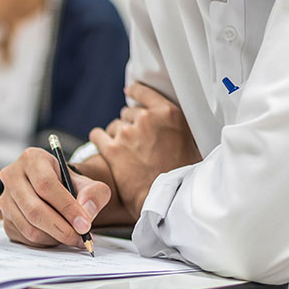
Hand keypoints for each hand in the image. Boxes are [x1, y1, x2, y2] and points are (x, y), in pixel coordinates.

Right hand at [0, 148, 111, 247]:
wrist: (55, 190)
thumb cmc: (69, 184)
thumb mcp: (88, 183)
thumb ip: (94, 194)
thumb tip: (86, 213)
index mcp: (32, 159)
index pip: (45, 185)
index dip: (66, 207)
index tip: (84, 224)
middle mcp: (12, 177)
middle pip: (34, 209)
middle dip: (62, 229)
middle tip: (81, 237)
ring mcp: (5, 200)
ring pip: (29, 227)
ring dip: (55, 238)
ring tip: (73, 237)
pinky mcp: (5, 220)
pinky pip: (26, 238)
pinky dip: (46, 242)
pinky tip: (58, 236)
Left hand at [90, 83, 202, 218]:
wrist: (169, 197)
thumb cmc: (183, 174)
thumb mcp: (190, 141)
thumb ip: (175, 126)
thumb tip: (167, 124)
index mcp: (169, 114)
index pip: (144, 93)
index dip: (134, 92)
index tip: (129, 91)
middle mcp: (147, 119)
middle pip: (129, 112)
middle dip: (130, 123)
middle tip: (136, 140)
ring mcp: (128, 133)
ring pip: (114, 125)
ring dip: (116, 134)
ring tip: (123, 149)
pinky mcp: (112, 149)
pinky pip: (98, 135)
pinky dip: (98, 138)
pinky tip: (100, 142)